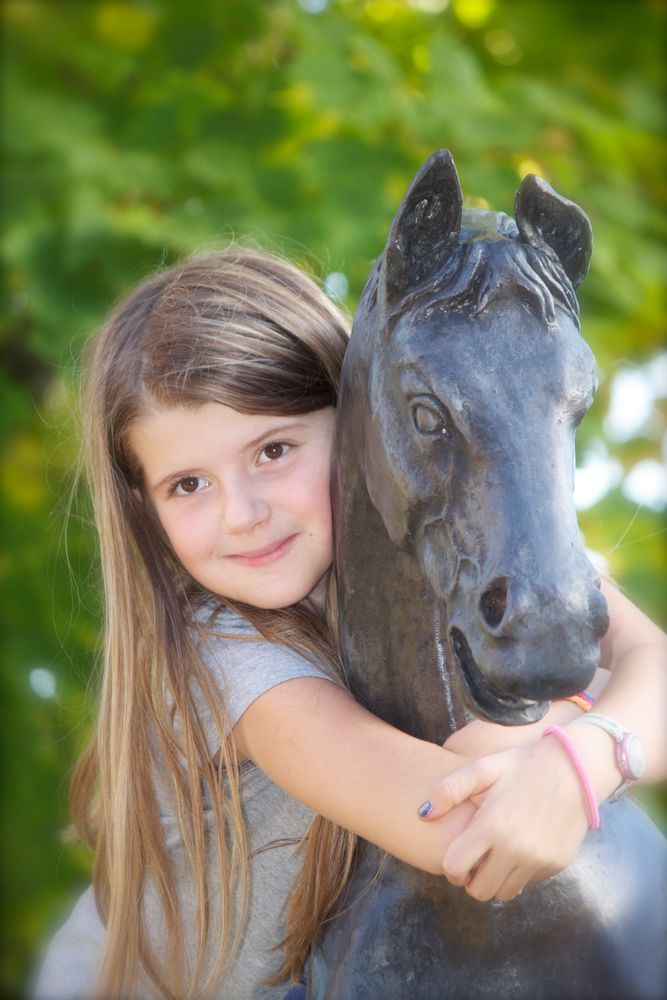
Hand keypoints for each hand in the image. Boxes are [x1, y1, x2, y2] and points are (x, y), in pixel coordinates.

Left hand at [418, 739, 589, 901]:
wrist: (574, 768)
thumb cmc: (523, 765)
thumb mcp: (484, 768)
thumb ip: (450, 789)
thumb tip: (424, 814)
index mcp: (492, 825)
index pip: (455, 869)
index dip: (451, 867)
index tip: (457, 856)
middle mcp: (515, 849)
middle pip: (479, 892)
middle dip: (472, 880)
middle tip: (476, 860)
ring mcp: (538, 860)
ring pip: (504, 894)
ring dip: (496, 880)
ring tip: (498, 855)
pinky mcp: (556, 864)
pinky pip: (528, 882)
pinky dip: (520, 873)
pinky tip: (521, 848)